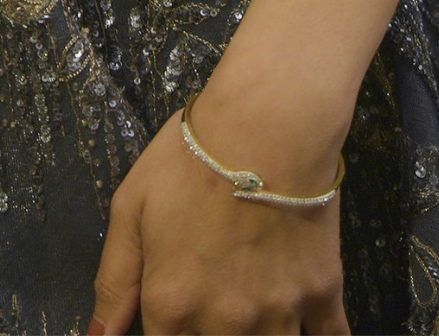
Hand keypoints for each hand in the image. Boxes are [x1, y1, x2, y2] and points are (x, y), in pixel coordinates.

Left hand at [86, 103, 347, 335]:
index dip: (168, 334)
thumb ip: (114, 282)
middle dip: (211, 333)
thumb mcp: (131, 208)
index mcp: (172, 306)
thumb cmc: (189, 159)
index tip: (177, 318)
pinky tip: (303, 323)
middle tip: (215, 296)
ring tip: (250, 305)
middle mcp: (225, 325)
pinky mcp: (324, 298)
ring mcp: (278, 317)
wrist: (266, 124)